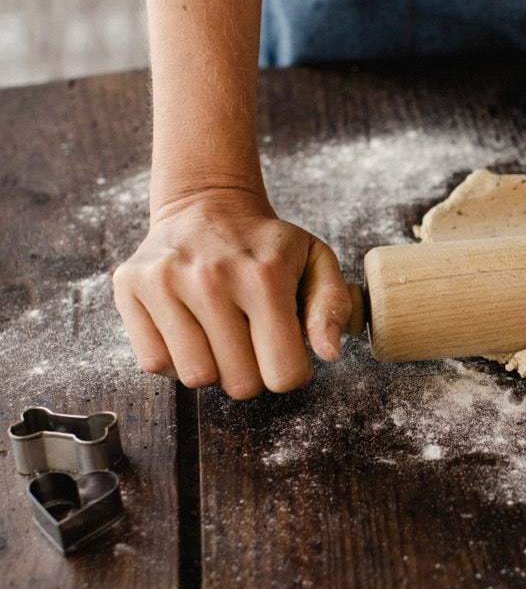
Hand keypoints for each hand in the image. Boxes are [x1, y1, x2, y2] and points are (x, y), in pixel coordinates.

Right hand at [113, 188, 351, 398]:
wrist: (207, 204)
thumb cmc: (265, 244)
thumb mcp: (316, 261)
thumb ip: (332, 305)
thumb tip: (328, 352)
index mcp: (264, 276)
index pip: (283, 373)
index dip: (290, 372)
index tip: (285, 351)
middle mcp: (211, 278)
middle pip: (240, 384)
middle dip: (253, 373)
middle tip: (251, 340)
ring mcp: (166, 282)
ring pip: (195, 378)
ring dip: (213, 367)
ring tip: (221, 334)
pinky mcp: (131, 287)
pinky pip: (155, 363)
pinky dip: (176, 358)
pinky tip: (190, 330)